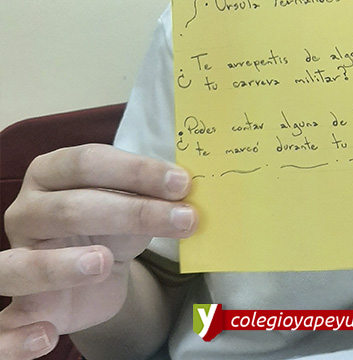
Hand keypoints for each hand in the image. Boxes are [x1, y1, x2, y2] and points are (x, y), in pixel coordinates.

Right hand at [1, 145, 197, 357]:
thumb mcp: (133, 205)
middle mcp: (25, 211)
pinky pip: (2, 327)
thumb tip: (187, 192)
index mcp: (49, 172)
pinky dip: (16, 338)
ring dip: (60, 266)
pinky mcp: (19, 308)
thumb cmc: (112, 226)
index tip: (181, 183)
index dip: (136, 170)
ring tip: (104, 263)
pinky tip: (47, 336)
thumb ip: (151, 196)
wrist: (97, 274)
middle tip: (182, 219)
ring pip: (21, 265)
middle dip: (131, 212)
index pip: (88, 161)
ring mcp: (14, 259)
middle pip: (70, 208)